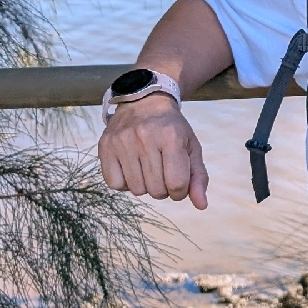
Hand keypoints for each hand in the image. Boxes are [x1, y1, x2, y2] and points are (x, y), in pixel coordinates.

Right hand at [98, 94, 208, 209]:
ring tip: (147, 168)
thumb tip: (202, 206)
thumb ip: (198, 176)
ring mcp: (122, 142)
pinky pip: (115, 185)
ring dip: (145, 186)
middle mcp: (145, 138)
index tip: (178, 183)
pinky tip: (131, 168)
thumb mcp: (191, 147)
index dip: (180, 191)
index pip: (177, 184)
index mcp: (171, 137)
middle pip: (156, 190)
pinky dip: (125, 183)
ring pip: (137, 190)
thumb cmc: (172, 128)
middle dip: (163, 189)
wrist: (143, 102)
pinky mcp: (105, 147)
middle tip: (162, 172)